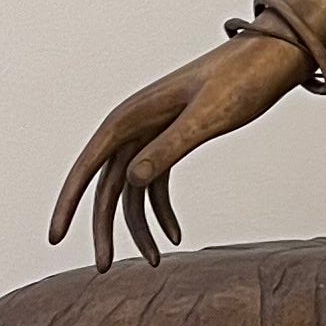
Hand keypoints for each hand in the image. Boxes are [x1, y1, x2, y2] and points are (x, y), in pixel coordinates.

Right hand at [49, 29, 307, 271]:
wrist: (270, 57)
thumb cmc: (241, 80)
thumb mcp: (208, 116)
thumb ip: (169, 147)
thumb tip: (129, 181)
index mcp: (132, 116)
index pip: (88, 167)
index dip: (68, 203)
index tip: (55, 238)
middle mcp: (134, 125)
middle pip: (107, 185)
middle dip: (104, 228)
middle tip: (104, 268)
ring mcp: (152, 134)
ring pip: (131, 190)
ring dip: (139, 227)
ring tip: (153, 263)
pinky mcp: (172, 140)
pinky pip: (155, 183)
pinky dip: (162, 211)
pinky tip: (176, 236)